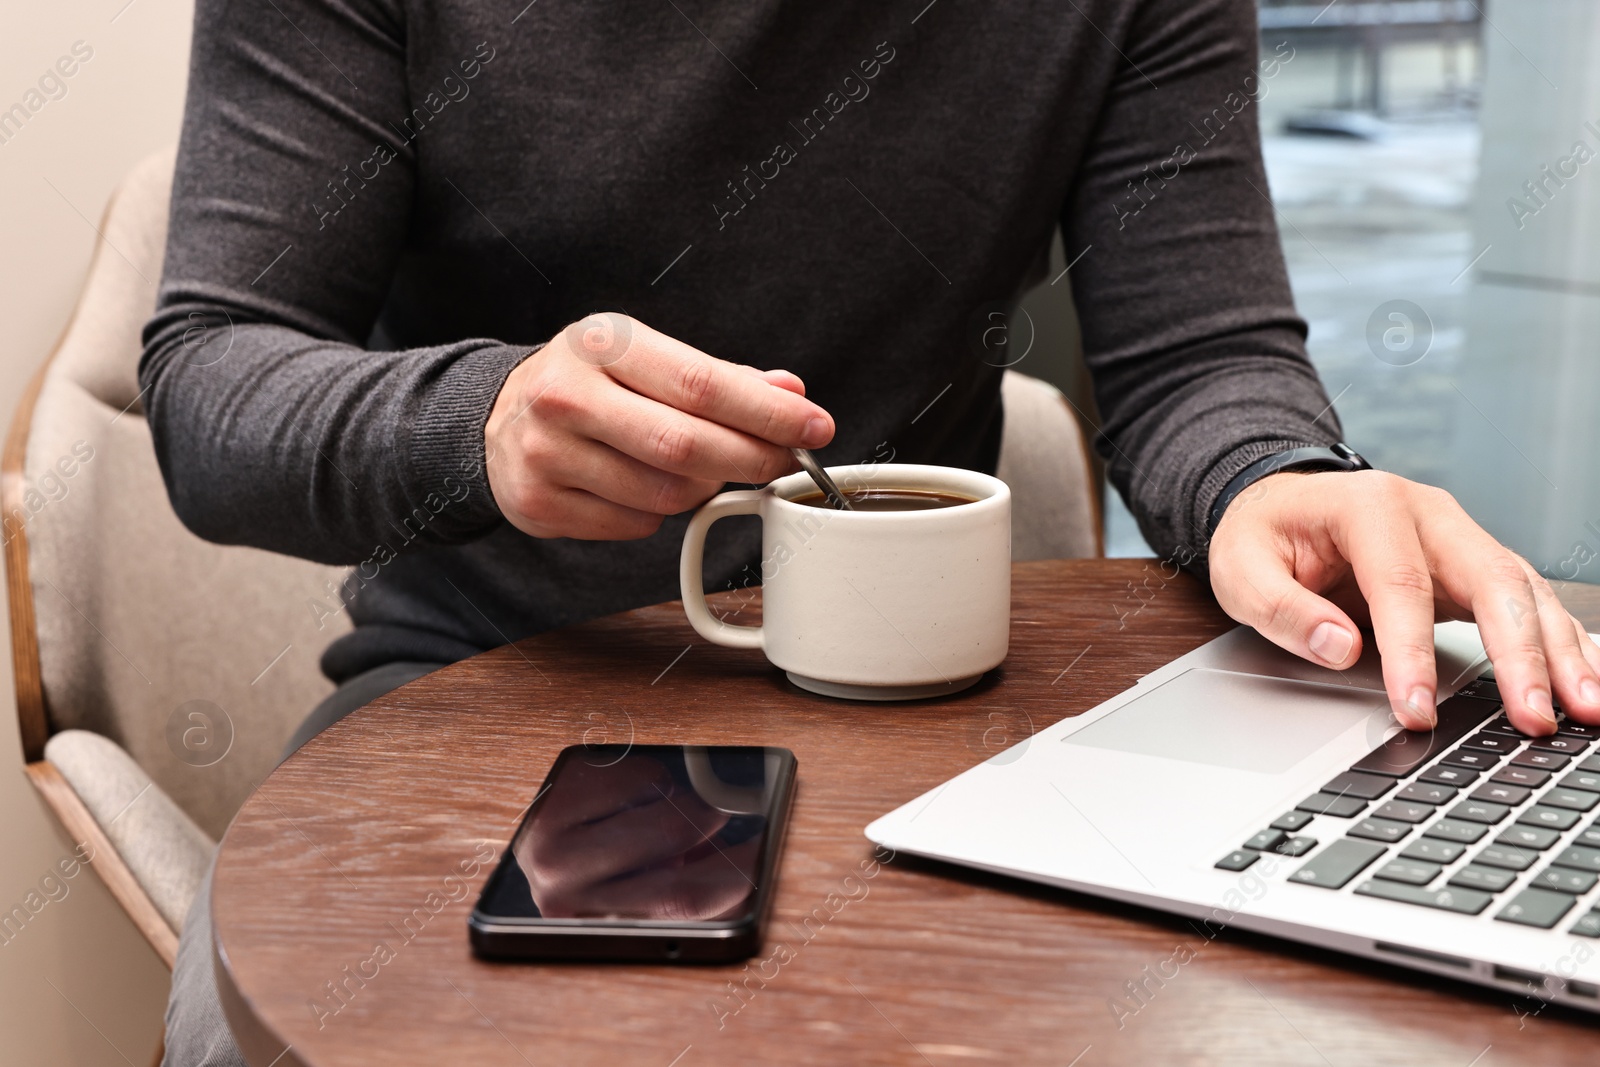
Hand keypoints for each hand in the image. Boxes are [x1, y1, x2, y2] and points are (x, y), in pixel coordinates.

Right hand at [486, 313, 833, 539]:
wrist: (497, 418)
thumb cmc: (589, 383)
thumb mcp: (643, 357)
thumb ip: (718, 376)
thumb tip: (791, 391)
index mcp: (601, 343)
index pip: (701, 383)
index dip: (767, 413)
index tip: (815, 427)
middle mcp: (566, 394)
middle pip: (685, 446)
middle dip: (750, 459)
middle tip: (783, 464)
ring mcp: (546, 453)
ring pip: (664, 494)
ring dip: (698, 488)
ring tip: (690, 466)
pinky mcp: (539, 504)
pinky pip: (633, 525)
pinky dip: (654, 513)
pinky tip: (637, 485)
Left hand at [512, 755, 758, 920]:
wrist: (549, 864)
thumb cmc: (610, 886)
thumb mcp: (656, 905)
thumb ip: (708, 889)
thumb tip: (761, 854)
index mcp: (601, 927)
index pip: (686, 897)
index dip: (738, 868)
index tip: (765, 845)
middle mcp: (565, 886)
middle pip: (672, 830)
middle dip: (708, 817)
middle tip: (713, 816)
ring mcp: (549, 835)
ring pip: (653, 786)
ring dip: (672, 796)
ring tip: (655, 814)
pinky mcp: (549, 792)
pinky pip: (628, 764)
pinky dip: (646, 777)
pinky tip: (630, 801)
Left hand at [1208, 469, 1599, 735]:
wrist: (1281, 504)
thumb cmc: (1263, 535)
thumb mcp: (1240, 567)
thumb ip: (1281, 607)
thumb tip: (1337, 646)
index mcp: (1370, 505)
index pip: (1401, 583)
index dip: (1411, 652)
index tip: (1416, 709)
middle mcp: (1430, 515)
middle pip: (1491, 579)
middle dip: (1520, 653)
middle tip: (1534, 717)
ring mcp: (1461, 538)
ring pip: (1525, 592)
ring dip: (1560, 653)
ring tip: (1585, 710)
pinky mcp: (1474, 568)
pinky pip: (1529, 604)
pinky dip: (1561, 644)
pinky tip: (1584, 683)